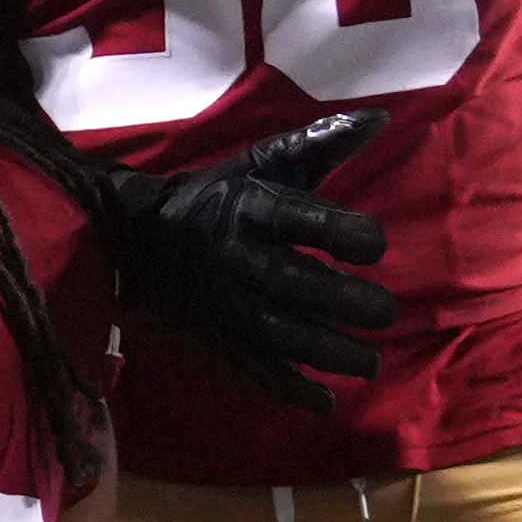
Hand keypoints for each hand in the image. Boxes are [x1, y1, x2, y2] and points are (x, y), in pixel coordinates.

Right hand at [97, 110, 396, 413]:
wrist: (135, 235)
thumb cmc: (217, 193)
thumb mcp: (261, 161)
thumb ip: (320, 143)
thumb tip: (379, 119)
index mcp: (246, 206)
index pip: (296, 219)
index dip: (340, 232)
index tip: (375, 247)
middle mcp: (232, 255)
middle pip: (291, 282)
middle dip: (342, 301)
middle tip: (385, 313)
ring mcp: (219, 301)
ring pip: (275, 332)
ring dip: (326, 352)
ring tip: (370, 363)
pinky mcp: (210, 336)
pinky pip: (249, 367)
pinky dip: (286, 389)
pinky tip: (324, 403)